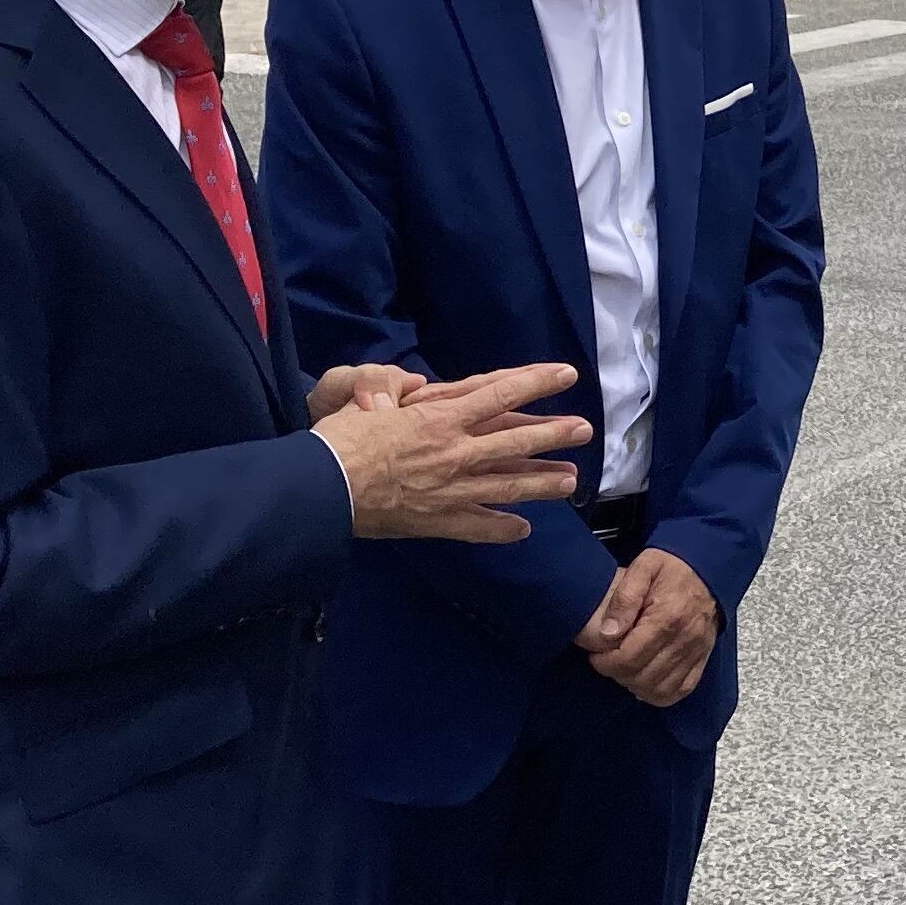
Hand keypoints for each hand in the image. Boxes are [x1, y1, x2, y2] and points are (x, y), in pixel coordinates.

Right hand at [314, 362, 589, 541]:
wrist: (321, 490)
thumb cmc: (339, 440)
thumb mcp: (366, 399)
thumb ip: (394, 389)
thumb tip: (410, 386)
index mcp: (441, 417)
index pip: (501, 393)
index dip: (536, 382)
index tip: (566, 374)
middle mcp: (455, 452)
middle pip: (516, 440)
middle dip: (554, 434)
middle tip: (584, 430)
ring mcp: (450, 490)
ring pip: (508, 486)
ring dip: (542, 483)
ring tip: (570, 482)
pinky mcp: (437, 522)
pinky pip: (478, 527)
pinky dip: (502, 529)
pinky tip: (523, 530)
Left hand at [581, 546, 721, 705]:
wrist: (707, 569)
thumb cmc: (672, 568)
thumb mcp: (643, 567)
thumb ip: (624, 597)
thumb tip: (609, 633)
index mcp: (667, 617)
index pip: (629, 658)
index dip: (605, 663)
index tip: (596, 655)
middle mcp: (685, 639)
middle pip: (642, 677)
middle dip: (617, 674)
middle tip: (607, 661)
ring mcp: (696, 652)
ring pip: (660, 689)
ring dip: (636, 686)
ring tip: (624, 670)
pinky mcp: (702, 659)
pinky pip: (680, 690)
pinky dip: (660, 693)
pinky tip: (645, 682)